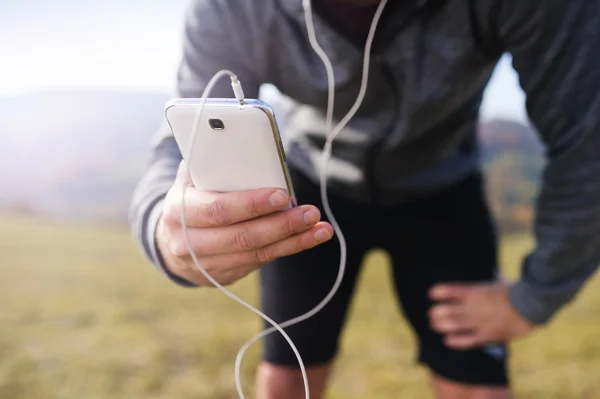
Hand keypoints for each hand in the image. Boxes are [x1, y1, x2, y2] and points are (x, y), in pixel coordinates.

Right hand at [156, 162, 333, 285]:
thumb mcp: (191, 180)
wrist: (171, 242)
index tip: (281, 195)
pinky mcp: (224, 275)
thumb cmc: (190, 199)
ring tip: (319, 227)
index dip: (252, 204)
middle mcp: (189, 242)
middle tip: (310, 213)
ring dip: (293, 240)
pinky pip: (261, 261)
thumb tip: (243, 140)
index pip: (220, 209)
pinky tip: (310, 238)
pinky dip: (289, 248)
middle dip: (281, 224)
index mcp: (180, 211)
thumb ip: (209, 163)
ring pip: (256, 252)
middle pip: (243, 236)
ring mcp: (206, 264)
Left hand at [428, 281, 535, 348]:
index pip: (449, 291)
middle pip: (446, 310)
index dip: (438, 292)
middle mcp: (474, 307)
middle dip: (436, 312)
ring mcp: (479, 321)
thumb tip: (495, 272)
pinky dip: (455, 341)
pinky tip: (447, 340)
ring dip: (441, 325)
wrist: (532, 306)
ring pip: (453, 325)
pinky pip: (467, 340)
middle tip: (431, 313)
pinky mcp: (487, 335)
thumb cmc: (517, 291)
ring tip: (433, 324)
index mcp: (475, 291)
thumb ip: (493, 278)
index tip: (431, 293)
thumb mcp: (501, 281)